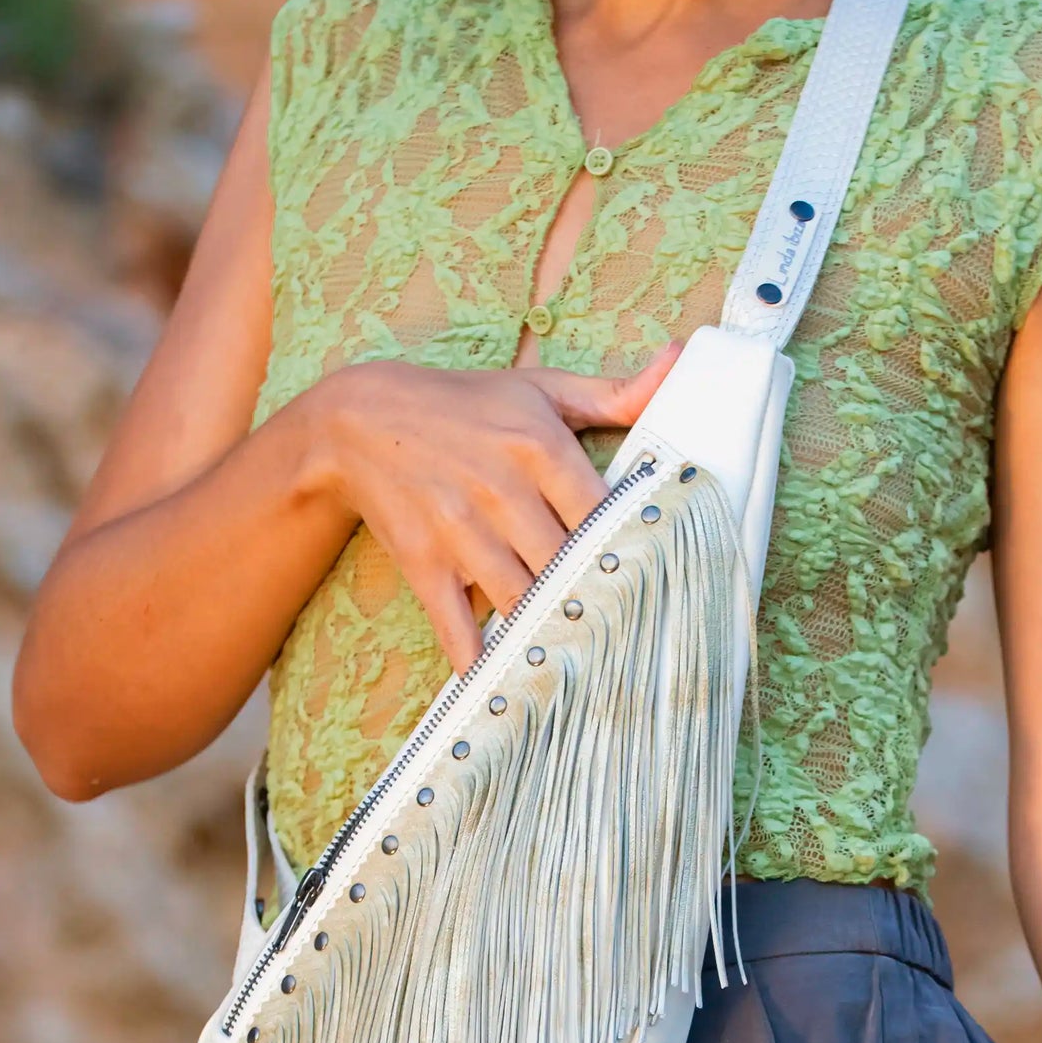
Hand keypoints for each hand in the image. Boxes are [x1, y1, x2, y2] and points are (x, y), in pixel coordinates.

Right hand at [302, 345, 680, 671]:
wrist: (361, 420)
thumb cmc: (465, 406)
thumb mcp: (539, 389)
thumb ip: (613, 392)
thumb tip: (680, 360)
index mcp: (539, 446)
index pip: (602, 512)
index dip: (631, 550)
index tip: (659, 580)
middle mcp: (502, 490)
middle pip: (566, 564)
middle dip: (596, 600)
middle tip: (633, 635)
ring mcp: (460, 530)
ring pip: (521, 599)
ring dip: (550, 634)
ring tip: (586, 663)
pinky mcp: (425, 563)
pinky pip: (456, 624)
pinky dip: (479, 659)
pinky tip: (507, 682)